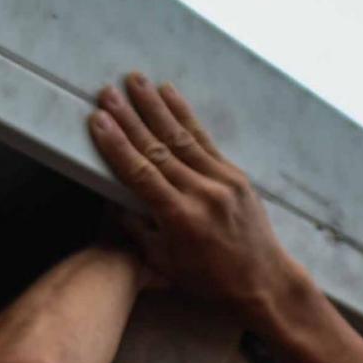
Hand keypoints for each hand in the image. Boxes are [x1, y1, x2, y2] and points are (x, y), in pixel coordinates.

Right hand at [88, 76, 295, 316]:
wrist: (263, 281)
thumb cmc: (209, 281)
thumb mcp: (164, 262)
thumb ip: (139, 229)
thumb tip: (118, 202)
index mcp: (180, 218)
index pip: (140, 173)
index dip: (116, 145)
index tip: (99, 121)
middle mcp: (202, 193)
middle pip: (157, 148)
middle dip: (129, 117)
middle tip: (107, 92)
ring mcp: (222, 180)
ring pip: (181, 136)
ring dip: (155, 106)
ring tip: (135, 81)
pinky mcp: (234, 174)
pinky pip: (203, 140)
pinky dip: (184, 115)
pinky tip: (170, 95)